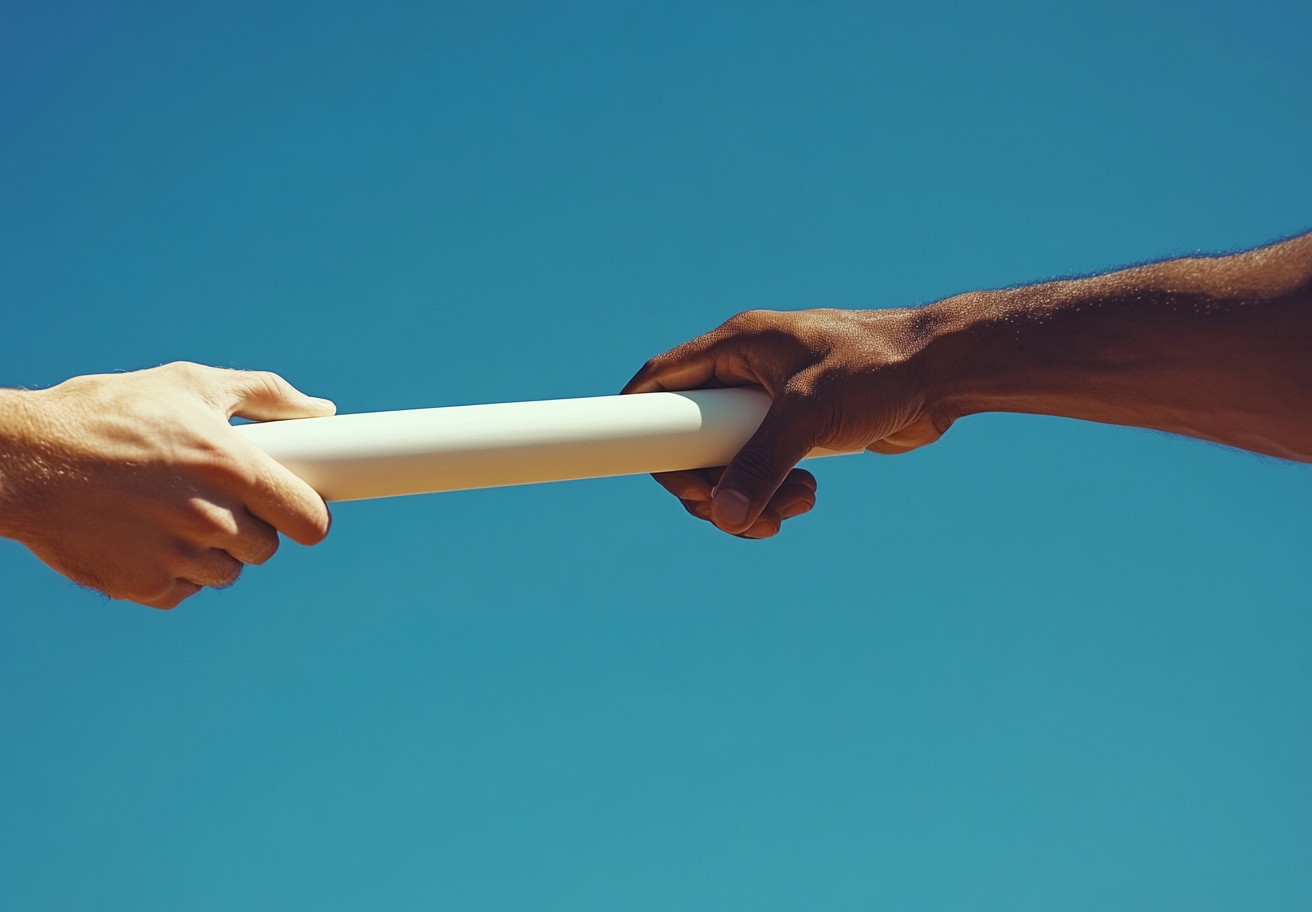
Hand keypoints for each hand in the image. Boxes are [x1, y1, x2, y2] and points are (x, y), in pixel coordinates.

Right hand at [0, 362, 335, 607]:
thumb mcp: (189, 385)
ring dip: (210, 550)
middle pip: (267, 548)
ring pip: (227, 571)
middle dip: (249, 525)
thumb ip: (266, 396)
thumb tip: (324, 411)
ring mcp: (179, 558)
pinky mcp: (145, 588)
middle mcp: (213, 519)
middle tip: (210, 496)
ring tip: (168, 510)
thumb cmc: (110, 414)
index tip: (292, 507)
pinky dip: (172, 570)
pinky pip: (185, 590)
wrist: (23, 460)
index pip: (311, 521)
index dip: (305, 514)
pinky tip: (142, 534)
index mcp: (235, 469)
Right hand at [622, 307, 950, 537]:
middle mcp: (745, 371)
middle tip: (734, 515)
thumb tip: (727, 515)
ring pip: (726, 462)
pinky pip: (760, 470)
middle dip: (709, 485)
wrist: (944, 373)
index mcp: (736, 345)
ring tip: (796, 506)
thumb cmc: (880, 369)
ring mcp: (768, 402)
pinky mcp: (794, 428)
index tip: (655, 472)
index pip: (661, 381)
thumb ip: (763, 463)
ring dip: (748, 497)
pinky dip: (774, 493)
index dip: (641, 425)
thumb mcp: (812, 412)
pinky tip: (810, 494)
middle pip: (689, 437)